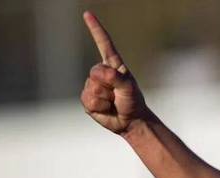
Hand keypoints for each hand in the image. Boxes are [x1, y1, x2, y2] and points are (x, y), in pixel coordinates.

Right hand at [80, 11, 146, 133]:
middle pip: (96, 72)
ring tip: (113, 102)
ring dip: (104, 98)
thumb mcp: (129, 88)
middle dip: (108, 86)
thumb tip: (98, 73)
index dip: (95, 29)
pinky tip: (105, 109)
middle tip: (117, 95)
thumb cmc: (132, 102)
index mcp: (113, 66)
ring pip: (91, 88)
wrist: (130, 121)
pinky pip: (88, 99)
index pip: (103, 44)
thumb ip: (116, 78)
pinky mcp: (87, 99)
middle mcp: (101, 73)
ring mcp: (92, 85)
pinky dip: (99, 106)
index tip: (87, 14)